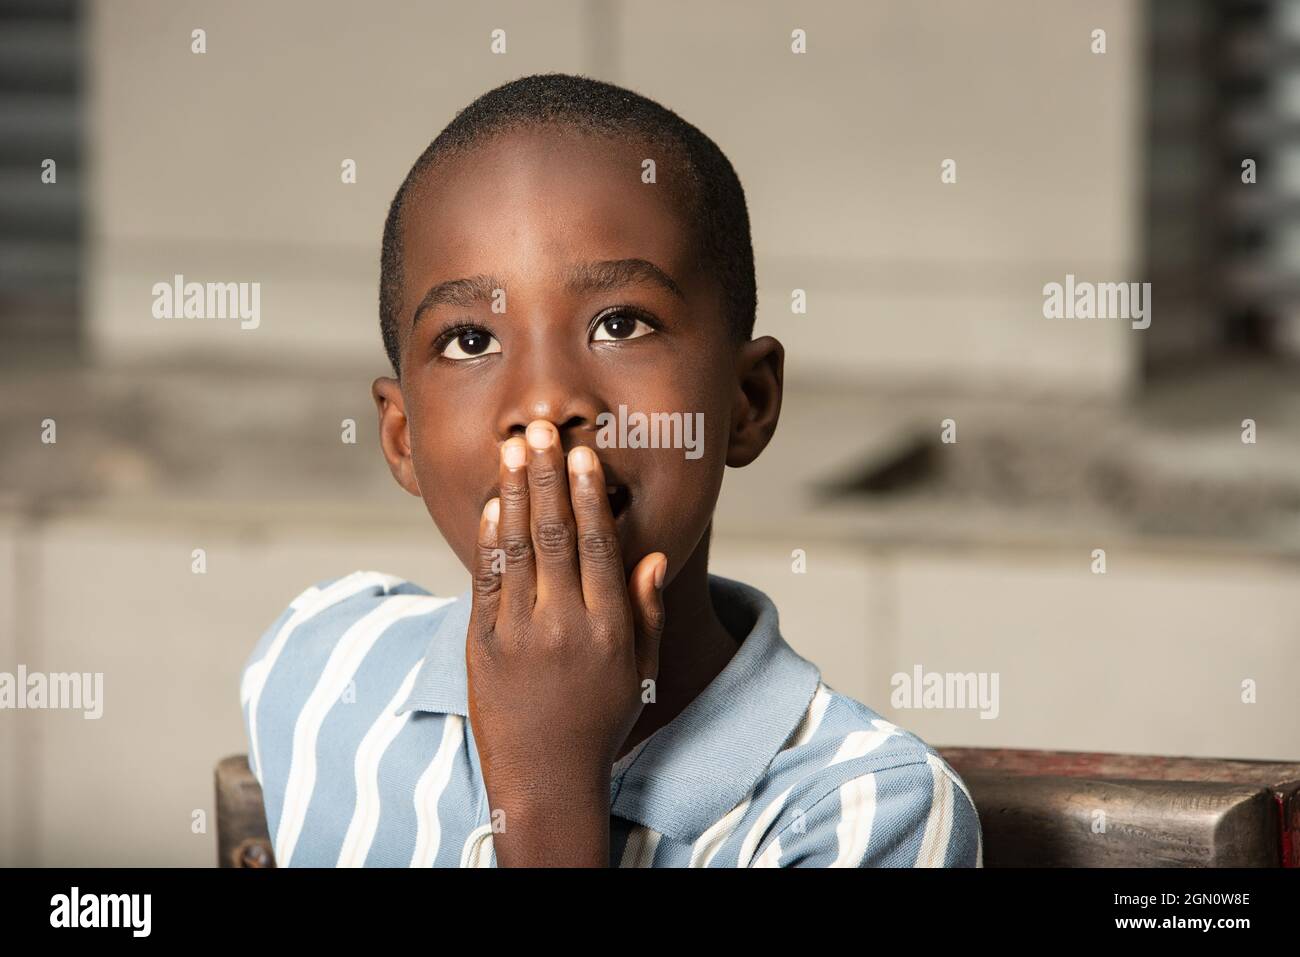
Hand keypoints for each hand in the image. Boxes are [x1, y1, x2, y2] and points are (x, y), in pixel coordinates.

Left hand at [466, 418, 666, 865]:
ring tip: (513, 449)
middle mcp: (563, 624)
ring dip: (515, 493)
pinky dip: (490, 539)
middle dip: (547, 476)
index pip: (597, 545)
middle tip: (540, 430)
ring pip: (517, 548)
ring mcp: (519, 633)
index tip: (582, 453)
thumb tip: (649, 557)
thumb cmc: (600, 720)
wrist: (545, 777)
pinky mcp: (483, 644)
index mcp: (608, 627)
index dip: (588, 494)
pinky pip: (486, 581)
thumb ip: (644, 611)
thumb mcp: (637, 670)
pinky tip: (494, 504)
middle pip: (554, 534)